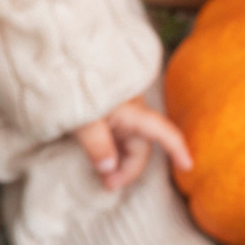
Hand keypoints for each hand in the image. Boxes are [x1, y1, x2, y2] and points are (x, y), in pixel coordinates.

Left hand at [71, 96, 193, 193]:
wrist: (56, 59)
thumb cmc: (72, 85)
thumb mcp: (81, 118)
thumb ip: (97, 145)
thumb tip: (109, 169)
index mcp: (133, 111)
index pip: (163, 132)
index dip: (177, 149)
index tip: (188, 166)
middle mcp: (131, 110)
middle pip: (139, 146)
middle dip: (126, 169)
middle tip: (105, 185)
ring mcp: (118, 110)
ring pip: (127, 142)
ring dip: (117, 161)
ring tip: (101, 177)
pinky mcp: (105, 111)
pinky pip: (115, 135)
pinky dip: (110, 151)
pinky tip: (98, 159)